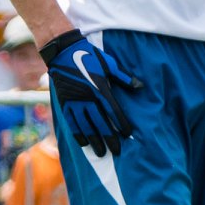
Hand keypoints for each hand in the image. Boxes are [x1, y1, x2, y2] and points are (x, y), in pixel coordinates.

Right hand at [41, 30, 141, 157]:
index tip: (128, 135)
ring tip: (101, 153)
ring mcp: (74, 101)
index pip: (113, 110)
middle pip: (100, 122)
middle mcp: (87, 97)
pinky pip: (71, 122)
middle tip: (116, 152)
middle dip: (109, 138)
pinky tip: (84, 143)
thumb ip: (124, 78)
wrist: (63, 51)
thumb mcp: (109, 64)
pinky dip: (78, 134)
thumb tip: (140, 87)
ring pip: (85, 126)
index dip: (121, 123)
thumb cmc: (90, 56)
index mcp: (100, 88)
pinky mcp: (64, 103)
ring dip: (94, 140)